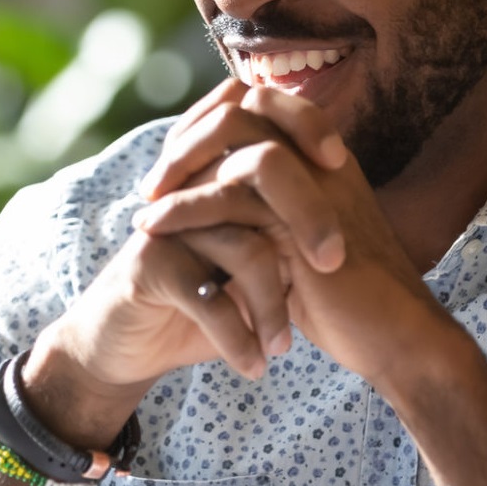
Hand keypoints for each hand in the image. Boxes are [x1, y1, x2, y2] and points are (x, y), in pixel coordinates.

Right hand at [22, 81, 355, 442]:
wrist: (130, 345)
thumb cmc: (204, 300)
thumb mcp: (252, 265)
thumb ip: (287, 231)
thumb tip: (356, 216)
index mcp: (219, 174)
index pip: (264, 119)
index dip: (306, 125)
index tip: (342, 165)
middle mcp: (193, 188)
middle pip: (261, 174)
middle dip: (308, 220)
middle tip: (332, 265)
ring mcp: (169, 223)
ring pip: (245, 247)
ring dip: (272, 305)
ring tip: (283, 347)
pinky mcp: (149, 265)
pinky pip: (209, 296)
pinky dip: (238, 338)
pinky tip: (254, 366)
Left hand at [134, 82, 457, 387]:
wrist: (394, 339)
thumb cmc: (351, 302)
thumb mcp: (303, 247)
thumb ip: (272, 216)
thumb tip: (222, 205)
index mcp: (327, 159)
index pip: (263, 105)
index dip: (213, 124)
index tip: (177, 165)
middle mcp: (323, 160)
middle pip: (245, 106)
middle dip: (190, 137)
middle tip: (154, 181)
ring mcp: (316, 184)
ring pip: (235, 139)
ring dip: (180, 166)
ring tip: (146, 205)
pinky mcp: (302, 220)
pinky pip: (230, 193)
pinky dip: (183, 207)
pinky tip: (153, 227)